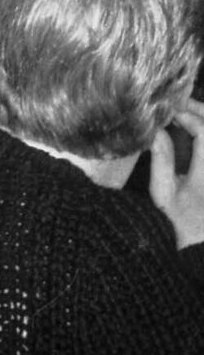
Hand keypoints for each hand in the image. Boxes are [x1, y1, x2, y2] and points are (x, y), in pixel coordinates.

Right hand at [149, 99, 203, 248]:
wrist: (197, 250)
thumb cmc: (178, 225)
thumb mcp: (163, 194)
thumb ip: (161, 159)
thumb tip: (156, 130)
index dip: (188, 115)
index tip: (169, 112)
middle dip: (199, 111)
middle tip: (179, 103)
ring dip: (203, 121)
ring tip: (185, 113)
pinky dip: (203, 135)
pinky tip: (193, 131)